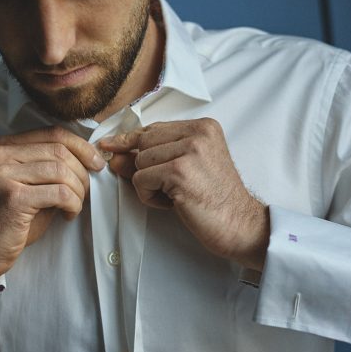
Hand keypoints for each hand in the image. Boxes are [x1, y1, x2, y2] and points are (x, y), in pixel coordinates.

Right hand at [0, 126, 105, 297]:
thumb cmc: (8, 220)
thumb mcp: (27, 184)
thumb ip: (49, 166)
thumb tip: (89, 158)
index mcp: (4, 146)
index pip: (53, 133)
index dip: (81, 146)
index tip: (96, 162)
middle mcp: (1, 155)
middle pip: (59, 149)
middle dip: (82, 171)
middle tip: (87, 191)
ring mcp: (4, 175)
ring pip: (62, 170)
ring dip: (78, 190)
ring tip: (75, 205)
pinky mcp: (13, 197)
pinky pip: (60, 193)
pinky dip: (73, 204)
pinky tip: (67, 215)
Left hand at [98, 118, 268, 270]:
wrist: (240, 225)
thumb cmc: (213, 200)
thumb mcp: (184, 171)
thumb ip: (152, 158)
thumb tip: (114, 155)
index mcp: (203, 127)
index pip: (153, 128)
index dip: (130, 140)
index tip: (110, 145)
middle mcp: (198, 132)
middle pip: (143, 143)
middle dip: (143, 168)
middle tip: (167, 189)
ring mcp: (189, 150)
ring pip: (140, 162)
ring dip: (149, 185)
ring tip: (175, 196)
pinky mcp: (179, 171)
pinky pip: (141, 180)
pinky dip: (149, 197)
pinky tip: (173, 204)